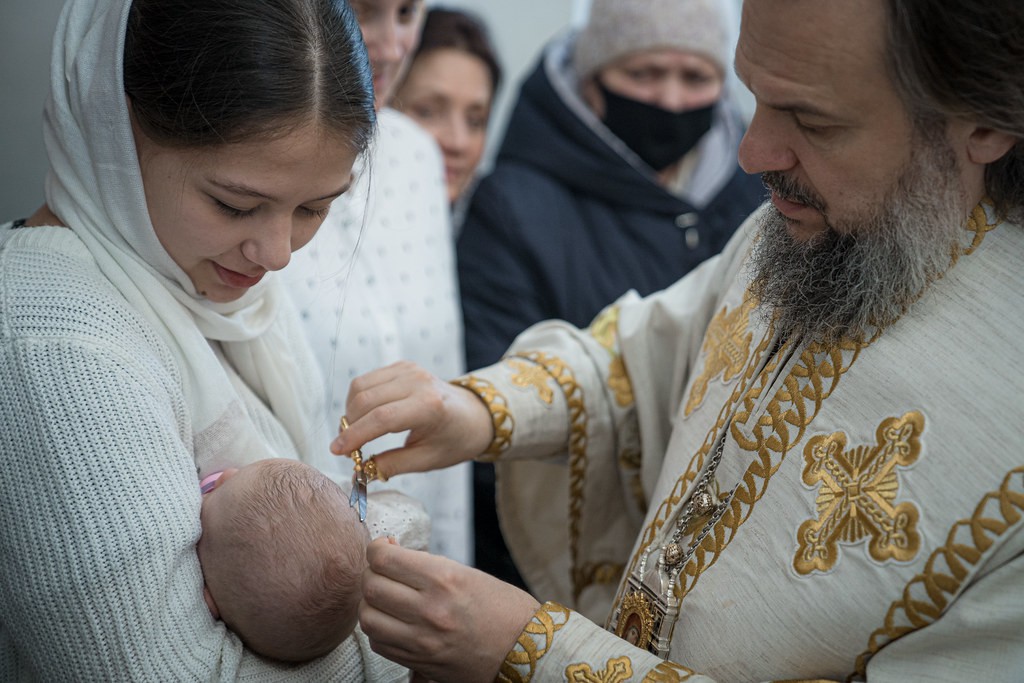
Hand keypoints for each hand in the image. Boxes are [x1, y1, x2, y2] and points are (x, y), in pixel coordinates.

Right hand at [331, 361, 493, 479]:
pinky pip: (367, 380)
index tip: (337, 451)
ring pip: (361, 387)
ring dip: (351, 412)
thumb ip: (392, 465)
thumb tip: (359, 472)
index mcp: (429, 406)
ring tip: (357, 434)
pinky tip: (366, 418)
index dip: (354, 436)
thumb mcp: (428, 460)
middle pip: (365, 400)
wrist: (475, 414)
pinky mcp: (402, 366)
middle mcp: (418, 382)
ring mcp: (409, 370)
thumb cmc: (455, 439)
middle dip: (349, 426)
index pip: (381, 418)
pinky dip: (359, 399)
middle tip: (348, 449)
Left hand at [360, 538, 540, 682]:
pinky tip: (394, 621)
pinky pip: (380, 643)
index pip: (384, 559)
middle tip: (383, 571)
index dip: (376, 549)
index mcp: (444, 579)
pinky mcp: (420, 662)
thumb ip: (428, 566)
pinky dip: (379, 629)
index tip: (383, 548)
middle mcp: (430, 610)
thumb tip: (393, 555)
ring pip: (368, 617)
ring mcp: (422, 640)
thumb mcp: (467, 574)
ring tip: (385, 598)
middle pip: (371, 587)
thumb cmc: (503, 609)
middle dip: (372, 574)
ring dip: (371, 604)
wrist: (526, 651)